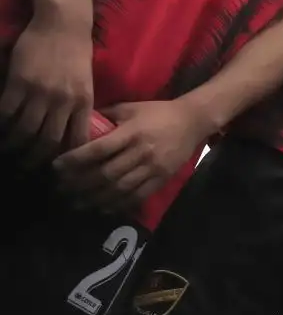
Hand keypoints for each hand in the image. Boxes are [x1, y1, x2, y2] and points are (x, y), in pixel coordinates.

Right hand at [0, 15, 94, 162]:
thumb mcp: (86, 82)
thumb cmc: (76, 53)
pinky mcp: (20, 82)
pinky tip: (0, 129)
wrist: (63, 25)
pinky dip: (2, 124)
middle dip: (36, 158)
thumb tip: (71, 132)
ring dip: (15, 143)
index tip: (59, 169)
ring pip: (25, 129)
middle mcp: (64, 101)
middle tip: (26, 167)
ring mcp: (41, 92)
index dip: (69, 158)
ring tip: (9, 149)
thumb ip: (79, 105)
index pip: (78, 139)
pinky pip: (7, 111)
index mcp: (84, 102)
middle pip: (49, 140)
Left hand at [53, 99, 212, 211]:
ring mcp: (153, 167)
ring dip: (95, 198)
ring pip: (119, 188)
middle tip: (61, 188)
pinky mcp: (162, 178)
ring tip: (77, 202)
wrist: (194, 121)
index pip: (98, 149)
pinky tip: (103, 207)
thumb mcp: (131, 108)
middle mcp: (141, 152)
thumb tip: (78, 124)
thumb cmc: (158, 112)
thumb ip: (106, 116)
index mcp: (132, 132)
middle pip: (105, 173)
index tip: (56, 166)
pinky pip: (138, 196)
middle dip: (80, 183)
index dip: (75, 159)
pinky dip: (118, 204)